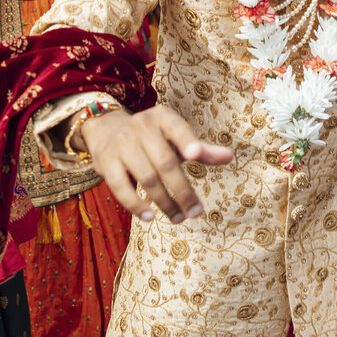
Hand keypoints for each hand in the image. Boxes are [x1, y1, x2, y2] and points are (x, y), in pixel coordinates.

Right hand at [79, 105, 233, 222]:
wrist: (107, 130)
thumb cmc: (152, 138)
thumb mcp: (175, 138)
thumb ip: (201, 149)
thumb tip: (230, 157)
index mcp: (163, 118)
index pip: (176, 128)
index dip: (186, 140)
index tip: (195, 154)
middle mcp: (141, 127)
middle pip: (165, 162)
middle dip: (183, 191)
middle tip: (196, 212)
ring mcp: (122, 145)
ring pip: (147, 177)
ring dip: (165, 202)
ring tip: (179, 218)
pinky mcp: (106, 163)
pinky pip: (121, 187)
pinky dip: (135, 204)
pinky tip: (149, 217)